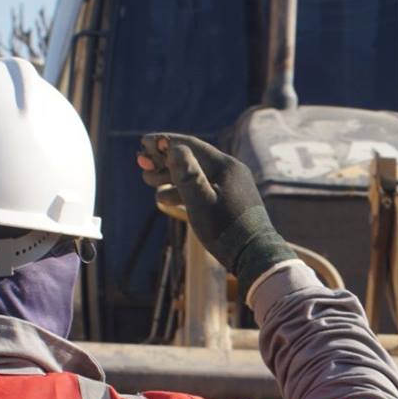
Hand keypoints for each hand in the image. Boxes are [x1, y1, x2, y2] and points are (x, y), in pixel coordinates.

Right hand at [138, 134, 296, 287]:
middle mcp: (230, 171)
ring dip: (170, 176)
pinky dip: (183, 190)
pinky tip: (165, 197)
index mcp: (225, 166)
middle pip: (192, 158)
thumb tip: (173, 147)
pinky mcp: (230, 200)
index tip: (143, 143)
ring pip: (196, 174)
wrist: (255, 256)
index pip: (190, 145)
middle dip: (164, 160)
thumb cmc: (226, 231)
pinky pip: (203, 188)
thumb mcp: (200, 202)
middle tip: (141, 164)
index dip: (165, 142)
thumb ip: (187, 174)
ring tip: (149, 181)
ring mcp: (231, 185)